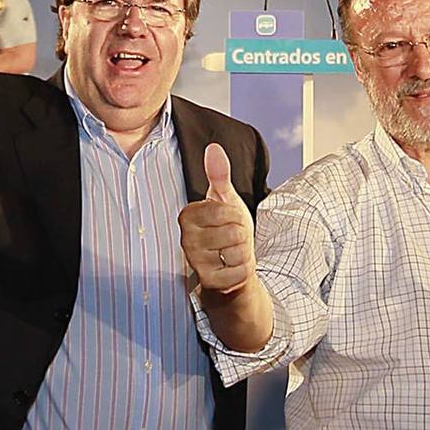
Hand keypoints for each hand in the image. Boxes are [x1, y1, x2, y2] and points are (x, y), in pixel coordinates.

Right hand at [179, 143, 254, 294]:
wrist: (229, 263)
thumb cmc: (226, 229)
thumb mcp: (225, 199)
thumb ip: (219, 174)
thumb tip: (213, 147)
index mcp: (187, 216)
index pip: (225, 211)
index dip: (235, 215)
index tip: (227, 220)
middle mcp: (186, 240)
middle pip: (234, 232)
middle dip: (241, 234)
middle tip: (232, 238)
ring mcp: (196, 263)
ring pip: (237, 251)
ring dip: (242, 252)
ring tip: (231, 252)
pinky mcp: (209, 282)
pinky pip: (239, 271)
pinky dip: (243, 269)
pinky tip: (232, 268)